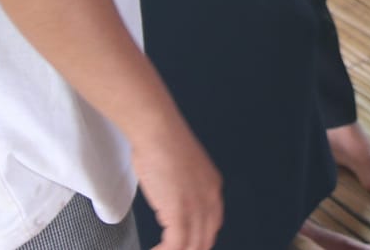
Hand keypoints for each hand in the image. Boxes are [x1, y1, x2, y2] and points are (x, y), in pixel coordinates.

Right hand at [131, 117, 222, 249]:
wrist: (157, 130)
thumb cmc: (162, 143)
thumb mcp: (181, 172)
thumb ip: (182, 191)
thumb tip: (170, 205)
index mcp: (212, 188)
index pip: (211, 227)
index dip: (197, 241)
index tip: (183, 245)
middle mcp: (210, 198)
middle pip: (204, 241)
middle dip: (187, 249)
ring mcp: (197, 206)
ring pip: (192, 246)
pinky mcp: (180, 210)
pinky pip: (176, 245)